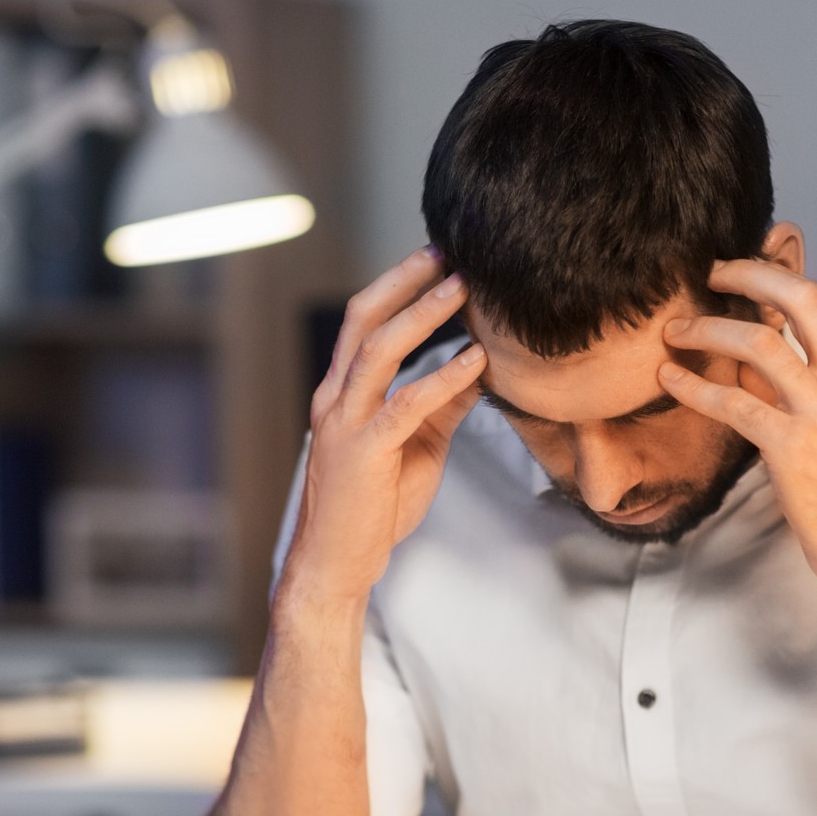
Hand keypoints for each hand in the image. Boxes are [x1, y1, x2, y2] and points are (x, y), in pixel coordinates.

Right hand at [281, 246, 482, 605]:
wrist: (338, 564)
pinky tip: (476, 362)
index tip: (440, 258)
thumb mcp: (420, 445)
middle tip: (449, 251)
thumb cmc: (374, 508)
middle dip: (406, 280)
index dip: (400, 285)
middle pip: (365, 318)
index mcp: (343, 392)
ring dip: (423, 315)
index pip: (367, 322)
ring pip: (379, 350)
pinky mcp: (362, 452)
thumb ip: (444, 405)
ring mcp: (344, 422)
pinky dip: (443, 378)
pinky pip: (405, 405)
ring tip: (463, 289)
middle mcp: (335, 397)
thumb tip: (480, 367)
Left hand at [658, 260, 816, 609]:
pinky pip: (733, 402)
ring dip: (709, 329)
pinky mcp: (793, 449)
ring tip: (676, 331)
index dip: (782, 277)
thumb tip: (771, 366)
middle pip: (802, 298)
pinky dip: (693, 386)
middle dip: (750, 275)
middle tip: (711, 275)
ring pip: (760, 343)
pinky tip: (669, 379)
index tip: (747, 274)